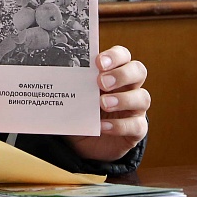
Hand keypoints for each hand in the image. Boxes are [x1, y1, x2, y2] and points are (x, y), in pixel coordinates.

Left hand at [66, 46, 149, 161]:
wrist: (85, 142)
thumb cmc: (80, 110)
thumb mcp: (75, 95)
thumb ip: (72, 83)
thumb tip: (53, 73)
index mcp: (114, 72)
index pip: (123, 55)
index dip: (114, 56)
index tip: (98, 62)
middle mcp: (129, 87)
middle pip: (139, 71)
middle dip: (122, 74)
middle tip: (102, 82)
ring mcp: (135, 108)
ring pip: (143, 97)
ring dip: (123, 99)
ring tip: (103, 103)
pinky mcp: (137, 129)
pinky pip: (137, 125)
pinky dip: (120, 125)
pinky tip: (103, 126)